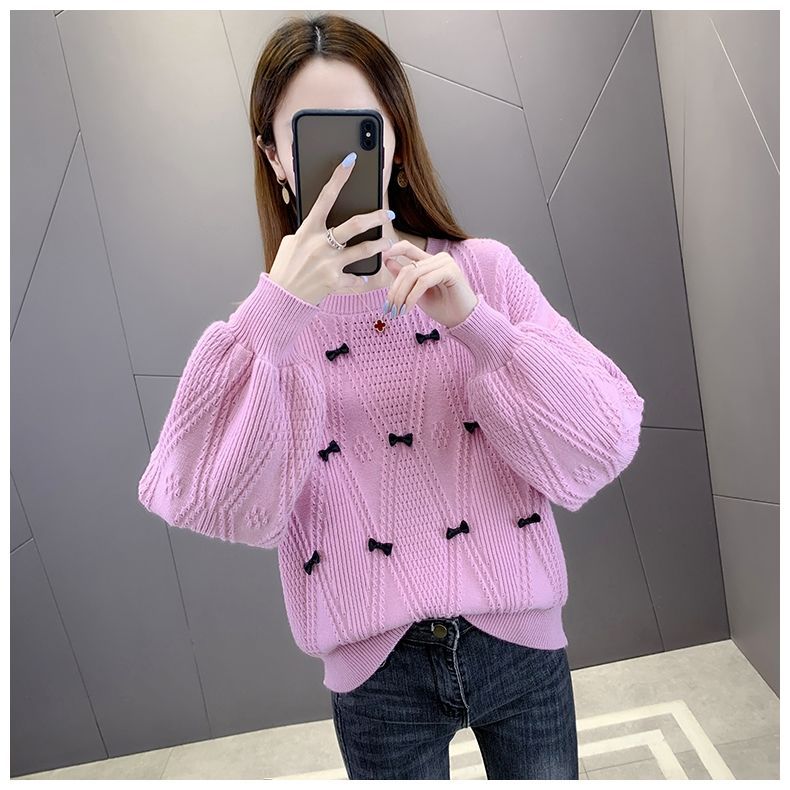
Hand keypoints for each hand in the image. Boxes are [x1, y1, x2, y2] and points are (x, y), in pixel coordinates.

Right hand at [268, 152, 393, 305]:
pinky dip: (362, 279)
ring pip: (363, 250)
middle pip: (354, 224)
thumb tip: (324, 223)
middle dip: (375, 217)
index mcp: (308, 230)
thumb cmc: (286, 267)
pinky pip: (356, 278)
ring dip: (379, 245)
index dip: (338, 177)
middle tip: (388, 213)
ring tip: (387, 242)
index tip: (350, 161)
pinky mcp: (334, 282)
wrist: (281, 297)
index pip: (325, 197)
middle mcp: (319, 244)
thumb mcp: (292, 243)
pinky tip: (365, 278)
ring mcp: (328, 263)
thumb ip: (310, 232)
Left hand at [382, 240, 478, 327]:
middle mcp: (439, 258)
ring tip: (398, 310)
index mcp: (430, 260)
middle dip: (395, 289)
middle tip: (389, 307)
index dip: (392, 249)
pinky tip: (408, 308)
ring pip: (413, 274)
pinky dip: (413, 296)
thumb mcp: (417, 293)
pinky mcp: (451, 271)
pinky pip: (424, 281)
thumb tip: (388, 262)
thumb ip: (405, 278)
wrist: (464, 320)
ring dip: (402, 295)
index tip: (380, 257)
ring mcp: (446, 263)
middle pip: (407, 268)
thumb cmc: (444, 308)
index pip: (407, 248)